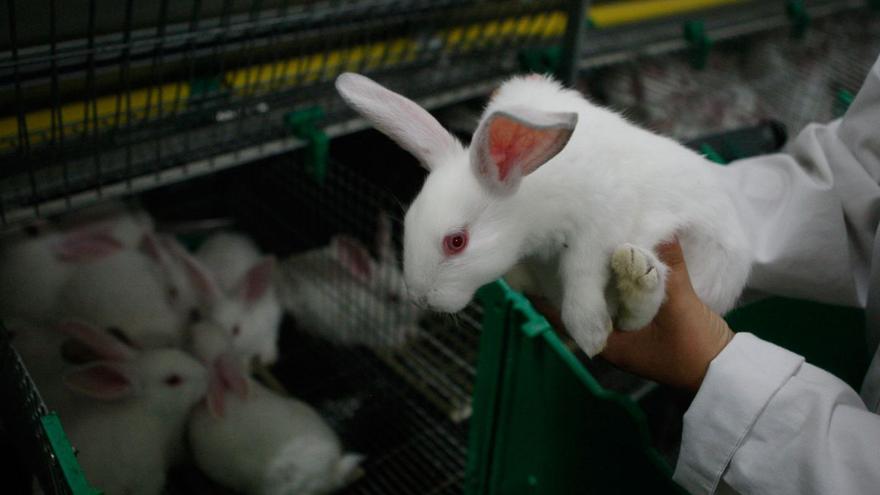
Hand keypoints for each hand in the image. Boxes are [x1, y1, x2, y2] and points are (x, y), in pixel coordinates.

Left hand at [529, 239, 733, 390]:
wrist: (723, 372)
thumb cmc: (693, 349)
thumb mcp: (680, 308)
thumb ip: (669, 271)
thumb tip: (663, 230)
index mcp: (608, 342)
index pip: (564, 317)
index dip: (544, 297)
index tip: (527, 272)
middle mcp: (611, 337)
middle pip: (578, 306)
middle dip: (566, 282)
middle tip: (548, 249)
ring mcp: (627, 332)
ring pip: (599, 302)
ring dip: (591, 280)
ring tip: (576, 247)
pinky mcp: (644, 324)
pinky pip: (620, 300)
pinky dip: (615, 282)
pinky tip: (615, 259)